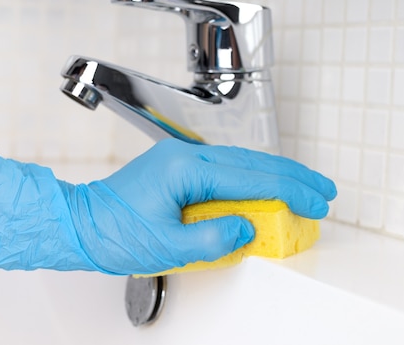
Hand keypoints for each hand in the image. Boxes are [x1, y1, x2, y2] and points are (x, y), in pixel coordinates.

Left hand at [0, 139, 335, 274]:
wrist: (80, 223)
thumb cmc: (113, 232)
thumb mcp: (166, 246)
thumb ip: (213, 240)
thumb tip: (249, 232)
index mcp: (185, 169)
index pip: (251, 178)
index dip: (290, 192)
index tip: (317, 203)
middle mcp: (186, 156)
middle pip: (252, 161)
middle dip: (293, 176)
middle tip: (324, 190)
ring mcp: (182, 159)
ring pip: (241, 161)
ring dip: (275, 174)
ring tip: (304, 187)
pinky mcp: (179, 168)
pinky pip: (225, 169)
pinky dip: (252, 178)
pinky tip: (265, 188)